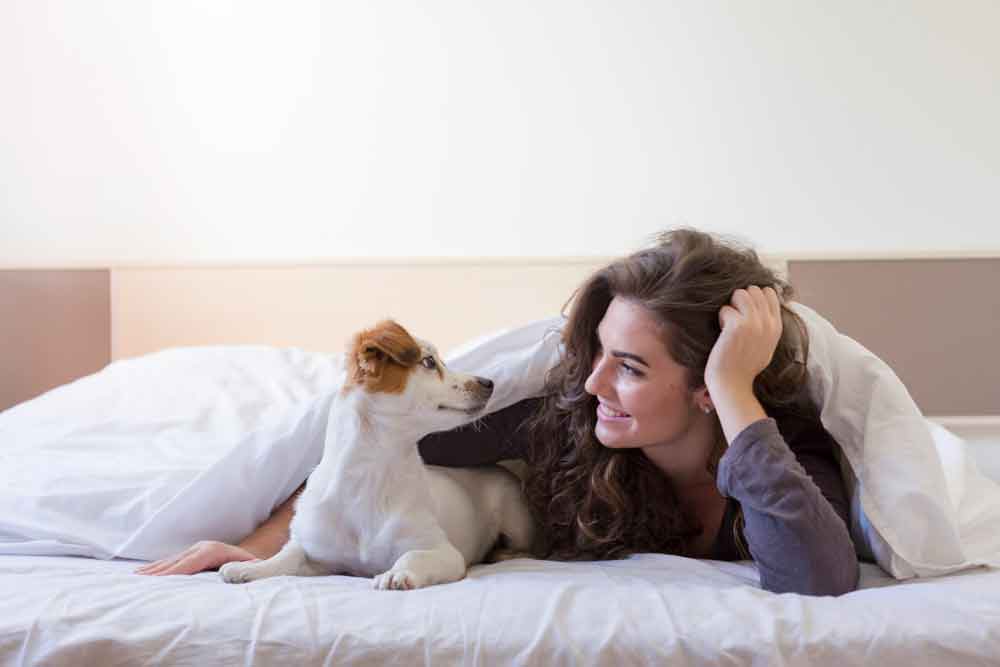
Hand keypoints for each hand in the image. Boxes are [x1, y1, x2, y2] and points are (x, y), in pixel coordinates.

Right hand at [134, 541, 257, 575]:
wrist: (257, 552)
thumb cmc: (256, 566)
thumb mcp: (254, 568)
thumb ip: (244, 571)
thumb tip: (231, 573)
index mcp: (213, 551)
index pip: (188, 564)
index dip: (171, 573)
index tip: (155, 582)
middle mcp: (201, 547)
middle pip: (174, 562)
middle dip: (154, 572)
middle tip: (134, 582)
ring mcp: (196, 548)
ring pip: (170, 561)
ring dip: (152, 570)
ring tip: (133, 578)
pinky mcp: (193, 553)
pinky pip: (172, 562)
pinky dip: (157, 568)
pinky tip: (143, 574)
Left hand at [704, 285, 782, 394]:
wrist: (733, 384)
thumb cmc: (744, 367)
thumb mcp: (766, 345)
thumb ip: (767, 326)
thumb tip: (763, 307)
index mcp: (776, 326)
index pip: (770, 293)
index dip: (754, 297)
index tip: (745, 312)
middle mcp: (768, 323)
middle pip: (754, 289)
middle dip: (741, 300)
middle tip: (736, 319)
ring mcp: (754, 323)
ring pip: (741, 293)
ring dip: (731, 306)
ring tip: (729, 324)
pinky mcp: (737, 326)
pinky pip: (726, 308)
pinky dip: (721, 319)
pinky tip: (723, 333)